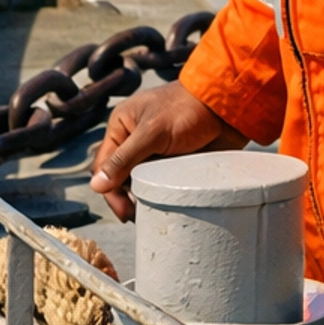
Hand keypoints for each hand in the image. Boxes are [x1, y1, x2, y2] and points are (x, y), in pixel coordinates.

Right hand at [89, 82, 245, 220]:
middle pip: (119, 177)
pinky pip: (159, 183)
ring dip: (142, 197)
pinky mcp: (172, 161)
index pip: (103, 165)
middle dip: (125, 197)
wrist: (228, 108)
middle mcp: (134, 139)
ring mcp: (154, 151)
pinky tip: (164, 204)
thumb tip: (95, 187)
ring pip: (139, 182)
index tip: (124, 212)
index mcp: (123, 125)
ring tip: (151, 211)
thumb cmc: (187, 109)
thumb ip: (124, 159)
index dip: (110, 190)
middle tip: (137, 216)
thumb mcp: (152, 133)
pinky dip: (159, 194)